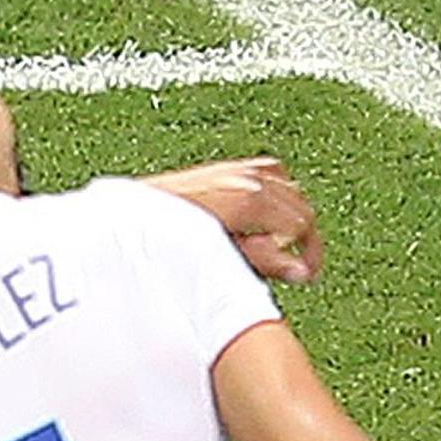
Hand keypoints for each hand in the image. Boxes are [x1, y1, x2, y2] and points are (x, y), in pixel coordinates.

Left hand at [144, 156, 323, 282]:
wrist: (131, 215)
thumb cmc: (168, 237)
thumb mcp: (224, 256)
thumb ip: (265, 261)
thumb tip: (300, 271)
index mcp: (249, 197)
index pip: (302, 222)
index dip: (309, 252)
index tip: (307, 273)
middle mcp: (246, 176)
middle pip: (298, 203)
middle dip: (302, 236)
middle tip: (297, 267)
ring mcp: (236, 168)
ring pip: (287, 186)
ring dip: (289, 214)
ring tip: (279, 245)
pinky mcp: (226, 167)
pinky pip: (268, 173)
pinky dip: (275, 192)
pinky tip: (264, 216)